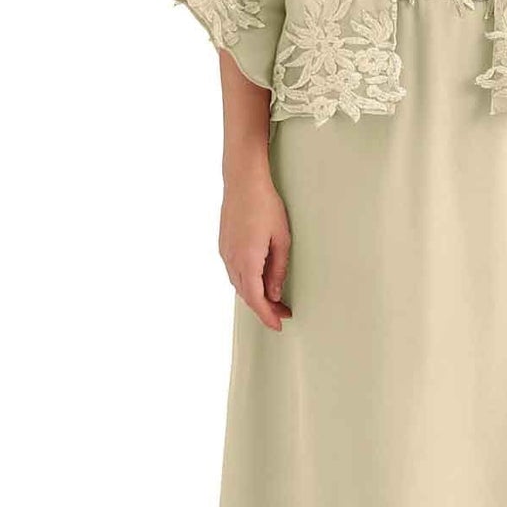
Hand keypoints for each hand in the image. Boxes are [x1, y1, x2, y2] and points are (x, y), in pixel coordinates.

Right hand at [219, 165, 292, 329]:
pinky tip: (258, 281)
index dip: (267, 315)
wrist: (243, 181)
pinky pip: (234, 272)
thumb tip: (275, 293)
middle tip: (283, 313)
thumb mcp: (282, 239)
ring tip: (274, 299)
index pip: (256, 298)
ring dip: (255, 295)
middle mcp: (232, 259)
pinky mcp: (224, 245)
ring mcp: (225, 252)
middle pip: (246, 294)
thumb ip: (278, 269)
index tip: (277, 325)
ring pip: (239, 284)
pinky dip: (246, 283)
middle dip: (264, 308)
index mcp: (247, 260)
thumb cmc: (265, 205)